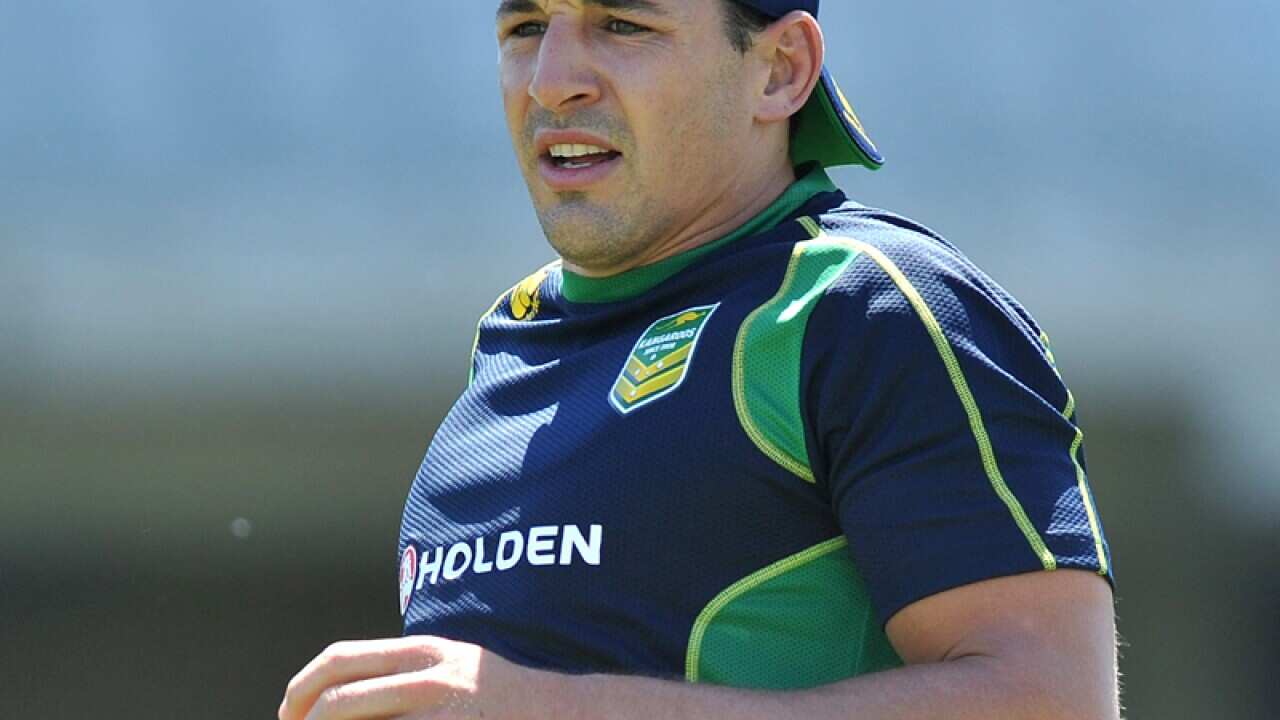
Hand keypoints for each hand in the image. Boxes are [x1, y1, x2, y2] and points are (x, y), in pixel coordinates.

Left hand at [278, 636, 532, 719]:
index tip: (289, 715)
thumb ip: (405, 674)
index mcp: (423, 652)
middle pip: (340, 699)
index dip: (302, 688)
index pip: (341, 659)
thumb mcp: (451, 667)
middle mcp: (430, 677)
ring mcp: (443, 711)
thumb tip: (343, 692)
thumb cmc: (499, 695)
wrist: (563, 710)